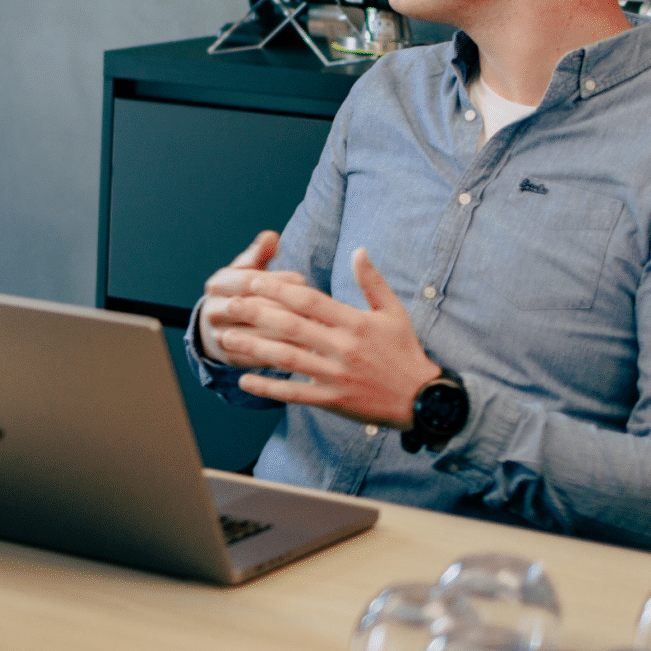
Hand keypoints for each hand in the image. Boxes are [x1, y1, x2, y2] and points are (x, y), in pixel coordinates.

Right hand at [198, 231, 306, 360]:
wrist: (217, 326)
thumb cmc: (241, 290)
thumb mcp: (245, 269)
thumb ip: (259, 254)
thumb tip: (272, 236)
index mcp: (217, 285)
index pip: (248, 280)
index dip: (276, 279)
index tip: (302, 279)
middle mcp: (213, 310)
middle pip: (252, 308)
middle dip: (284, 307)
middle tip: (313, 308)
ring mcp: (219, 336)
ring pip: (257, 336)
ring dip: (287, 334)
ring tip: (314, 329)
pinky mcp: (230, 358)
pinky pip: (258, 358)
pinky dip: (283, 354)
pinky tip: (306, 349)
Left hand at [206, 246, 441, 427]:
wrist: (423, 399)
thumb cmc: (405, 352)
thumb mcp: (393, 312)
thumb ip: (372, 281)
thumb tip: (359, 250)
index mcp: (355, 322)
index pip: (309, 300)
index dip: (278, 289)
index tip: (254, 280)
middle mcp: (342, 347)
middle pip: (291, 326)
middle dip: (256, 313)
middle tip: (229, 304)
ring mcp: (336, 376)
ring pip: (287, 359)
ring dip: (253, 348)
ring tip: (226, 339)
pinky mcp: (332, 400)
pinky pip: (294, 393)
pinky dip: (268, 388)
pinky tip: (245, 381)